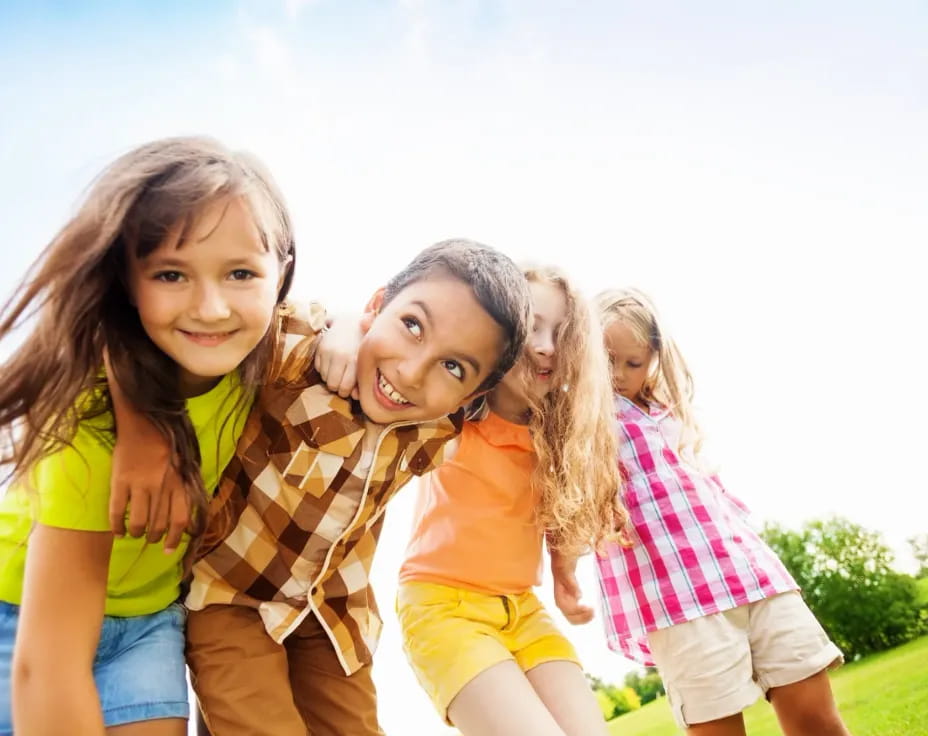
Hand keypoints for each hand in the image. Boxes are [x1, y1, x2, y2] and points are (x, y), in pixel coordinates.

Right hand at [105, 346, 192, 552]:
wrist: (143, 419)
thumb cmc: (166, 441)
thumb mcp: (183, 463)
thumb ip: (184, 486)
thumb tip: (186, 511)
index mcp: (180, 482)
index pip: (181, 519)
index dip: (175, 538)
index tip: (169, 549)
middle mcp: (162, 486)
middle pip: (159, 525)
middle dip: (154, 537)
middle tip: (151, 540)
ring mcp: (139, 484)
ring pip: (139, 522)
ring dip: (137, 533)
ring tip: (135, 534)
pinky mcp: (120, 480)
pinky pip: (117, 510)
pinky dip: (116, 525)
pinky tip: (117, 531)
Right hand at [314, 312, 365, 398]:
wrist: (351, 321)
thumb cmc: (361, 344)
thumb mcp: (365, 360)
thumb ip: (361, 379)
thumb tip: (355, 396)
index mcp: (354, 359)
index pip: (345, 387)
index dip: (345, 392)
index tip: (347, 390)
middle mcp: (340, 355)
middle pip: (332, 385)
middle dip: (336, 387)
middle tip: (341, 382)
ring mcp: (328, 351)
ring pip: (323, 377)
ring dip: (329, 377)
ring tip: (337, 370)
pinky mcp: (319, 347)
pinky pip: (317, 368)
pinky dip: (323, 369)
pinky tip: (331, 362)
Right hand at [551, 550, 593, 624]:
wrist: (563, 558)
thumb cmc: (563, 562)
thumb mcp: (566, 570)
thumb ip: (571, 583)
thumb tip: (579, 597)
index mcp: (558, 596)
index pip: (567, 610)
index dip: (577, 612)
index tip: (589, 606)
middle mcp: (562, 601)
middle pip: (570, 617)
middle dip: (582, 618)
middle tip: (594, 611)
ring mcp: (567, 601)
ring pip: (574, 617)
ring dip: (584, 618)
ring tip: (594, 611)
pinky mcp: (572, 600)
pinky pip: (578, 612)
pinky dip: (584, 614)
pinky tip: (591, 609)